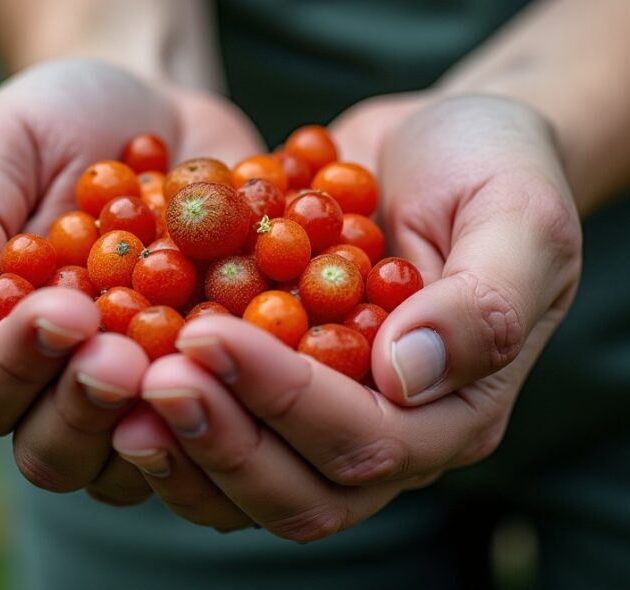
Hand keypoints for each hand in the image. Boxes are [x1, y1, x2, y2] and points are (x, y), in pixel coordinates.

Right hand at [0, 58, 262, 503]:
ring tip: (198, 357)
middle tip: (124, 353)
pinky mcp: (226, 386)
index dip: (16, 364)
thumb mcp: (2, 142)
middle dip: (87, 407)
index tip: (63, 308)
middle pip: (59, 453)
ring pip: (146, 462)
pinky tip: (281, 349)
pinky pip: (239, 422)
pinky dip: (256, 397)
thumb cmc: (61, 122)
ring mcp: (151, 398)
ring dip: (169, 421)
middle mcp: (68, 391)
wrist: (162, 108)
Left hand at [111, 94, 581, 537]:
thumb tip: (407, 377)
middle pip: (299, 489)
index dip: (285, 400)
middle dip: (219, 438)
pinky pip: (216, 435)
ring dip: (179, 448)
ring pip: (246, 487)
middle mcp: (390, 436)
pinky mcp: (277, 393)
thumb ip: (483, 301)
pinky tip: (109, 367)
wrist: (446, 140)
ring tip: (111, 385)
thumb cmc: (497, 168)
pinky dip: (162, 418)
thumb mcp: (520, 215)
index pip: (368, 441)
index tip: (208, 335)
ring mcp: (327, 420)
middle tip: (146, 375)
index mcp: (455, 412)